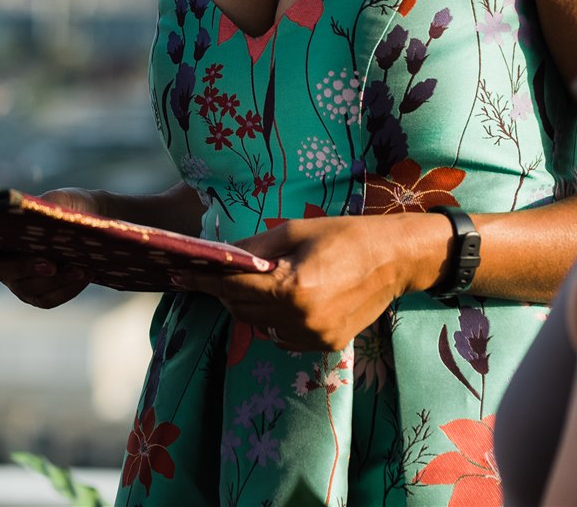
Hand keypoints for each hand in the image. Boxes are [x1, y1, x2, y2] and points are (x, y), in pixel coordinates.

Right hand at [0, 187, 99, 308]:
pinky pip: (47, 298)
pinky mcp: (38, 295)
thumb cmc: (64, 206)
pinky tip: (84, 272)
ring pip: (25, 288)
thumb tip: (35, 218)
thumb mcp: (54, 200)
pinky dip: (67, 287)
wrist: (92, 221)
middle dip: (20, 267)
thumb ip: (41, 210)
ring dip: (52, 279)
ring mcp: (16, 281)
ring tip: (78, 266)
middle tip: (48, 262)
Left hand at [182, 212, 446, 350]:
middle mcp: (301, 319)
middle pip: (243, 309)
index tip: (181, 275)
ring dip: (250, 306)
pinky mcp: (326, 345)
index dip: (205, 280)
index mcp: (293, 287)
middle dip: (226, 291)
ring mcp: (315, 337)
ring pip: (260, 326)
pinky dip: (273, 320)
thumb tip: (221, 253)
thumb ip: (255, 246)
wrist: (395, 259)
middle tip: (219, 273)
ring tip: (255, 283)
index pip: (234, 286)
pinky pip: (282, 337)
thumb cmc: (345, 236)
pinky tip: (283, 299)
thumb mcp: (296, 231)